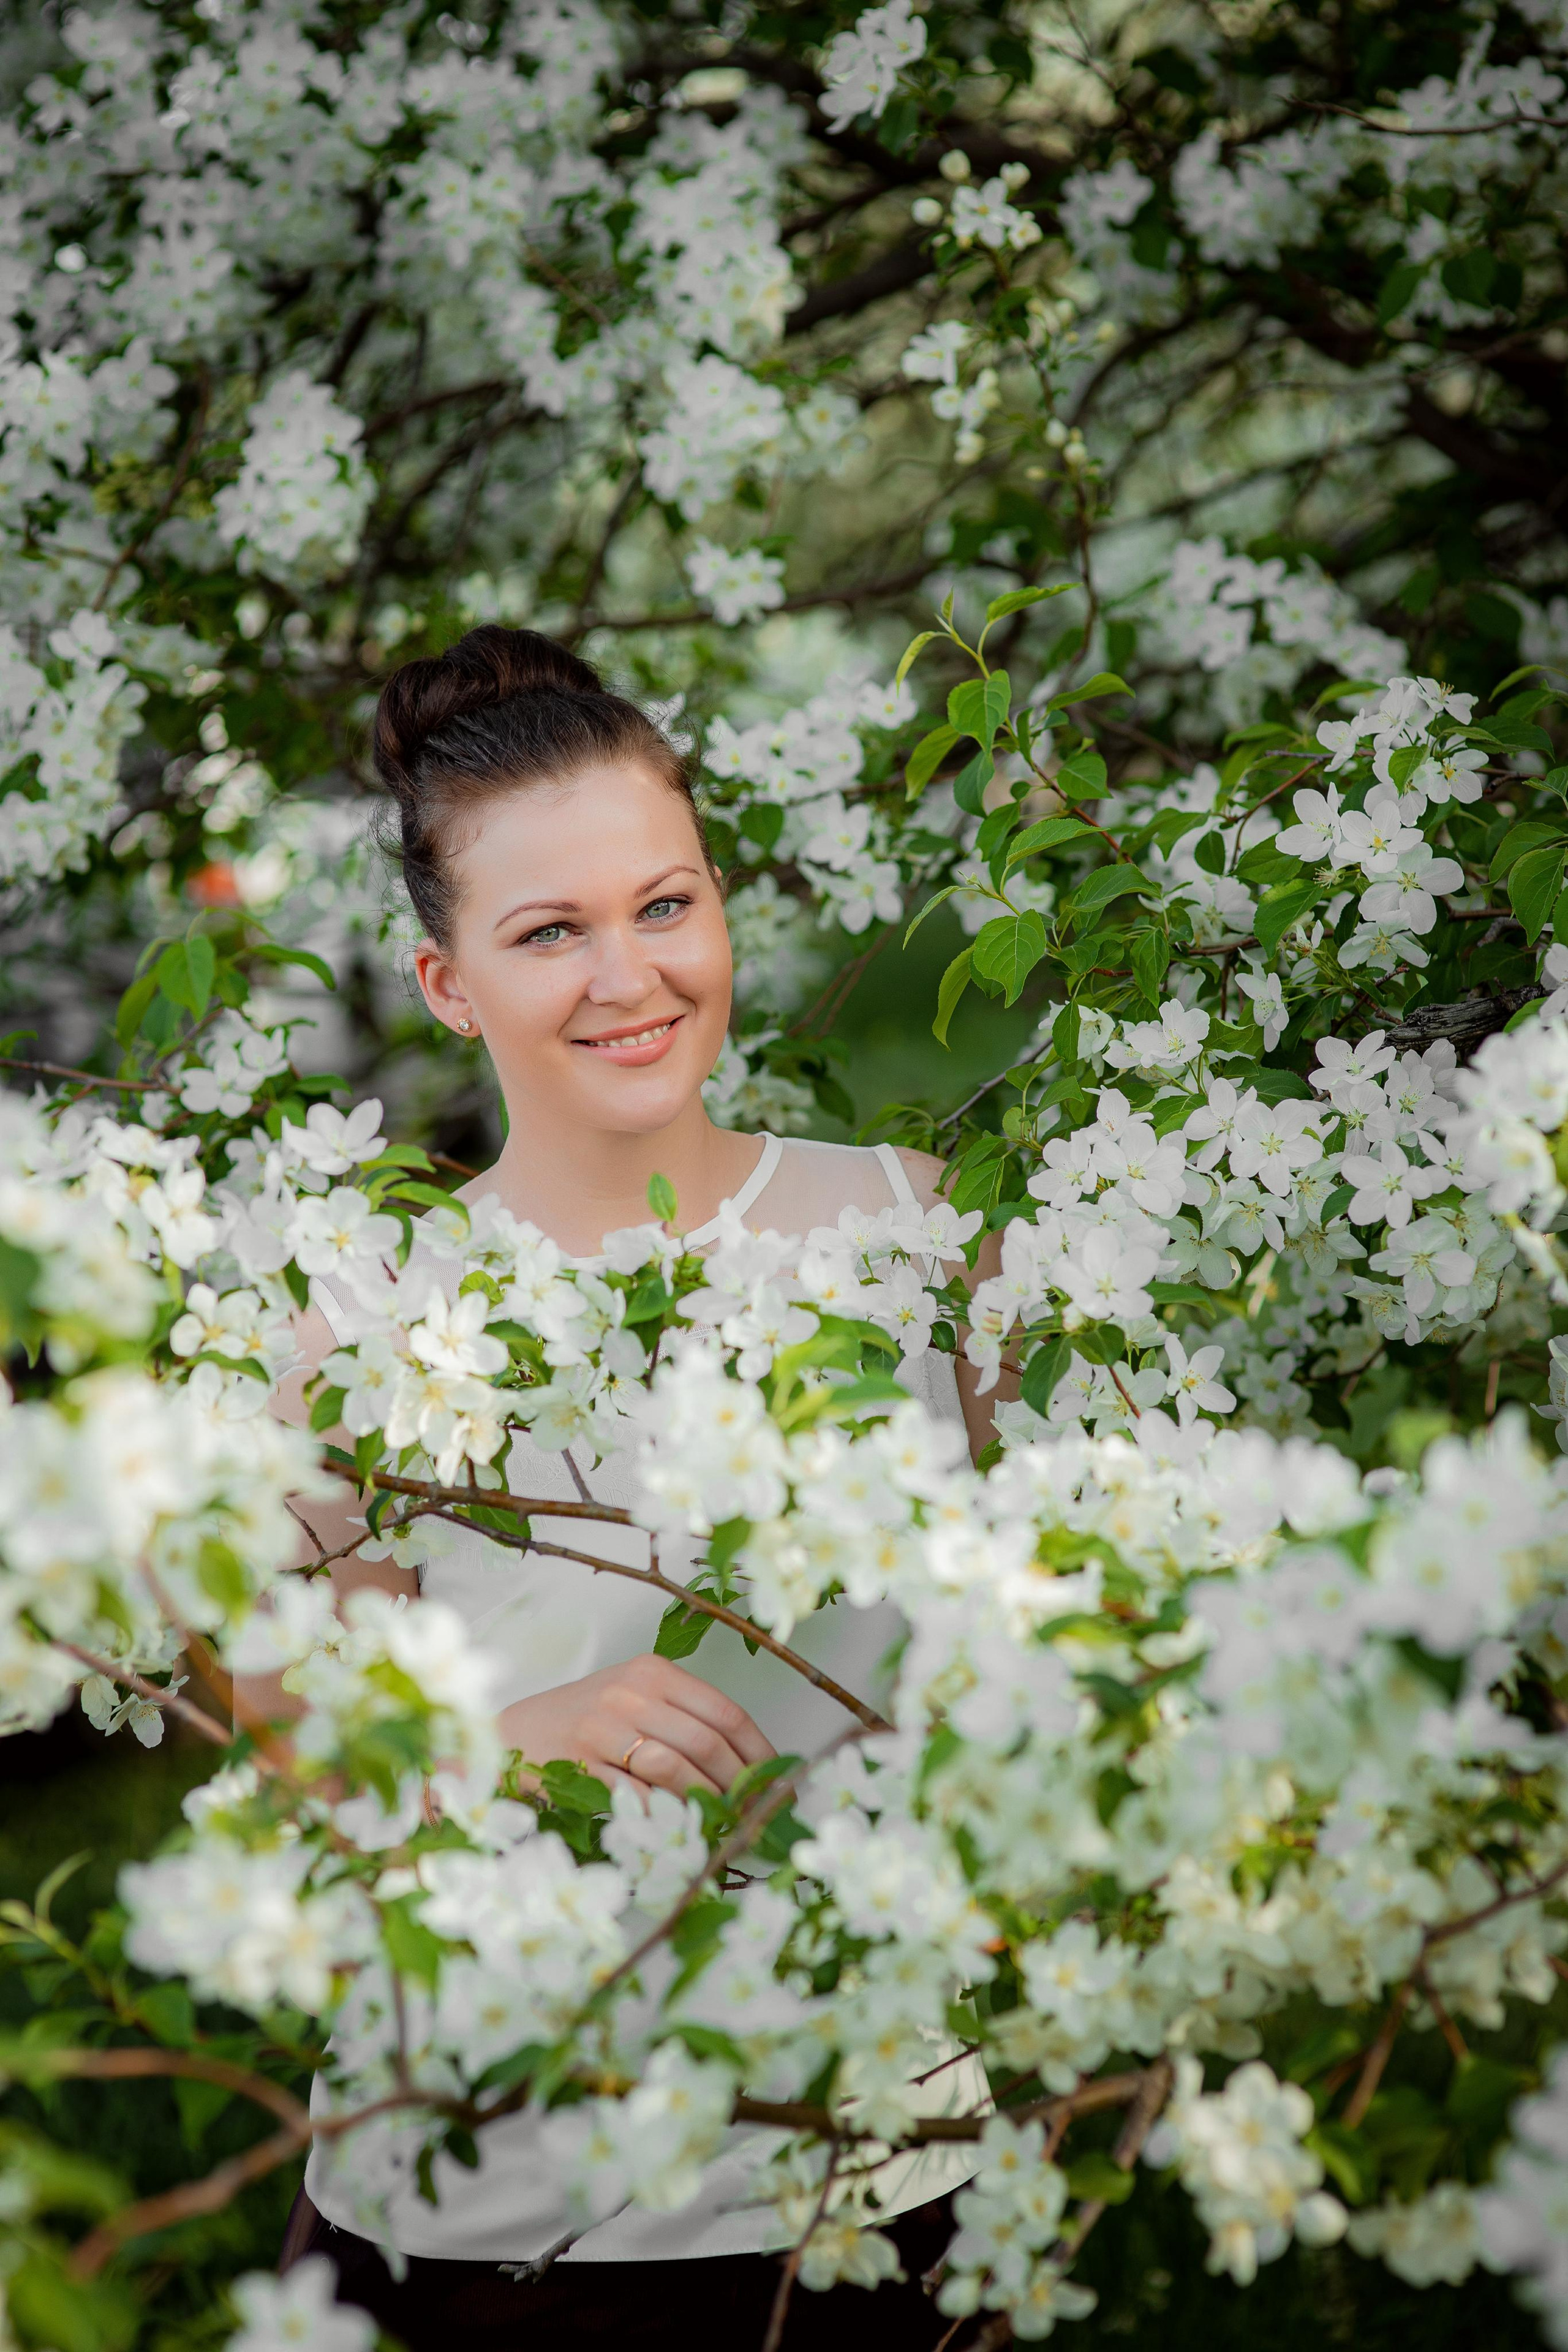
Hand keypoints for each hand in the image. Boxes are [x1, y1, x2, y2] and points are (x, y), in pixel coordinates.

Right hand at [498, 1653, 774, 1797]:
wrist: (513, 1732)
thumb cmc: (584, 1717)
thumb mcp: (634, 1697)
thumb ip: (682, 1718)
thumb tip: (745, 1764)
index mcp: (652, 1672)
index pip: (725, 1711)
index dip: (759, 1751)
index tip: (777, 1780)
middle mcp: (630, 1693)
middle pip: (706, 1742)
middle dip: (741, 1784)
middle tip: (758, 1813)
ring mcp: (603, 1728)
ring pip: (674, 1769)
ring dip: (708, 1803)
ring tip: (727, 1823)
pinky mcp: (580, 1765)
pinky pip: (635, 1795)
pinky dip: (664, 1815)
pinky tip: (682, 1828)